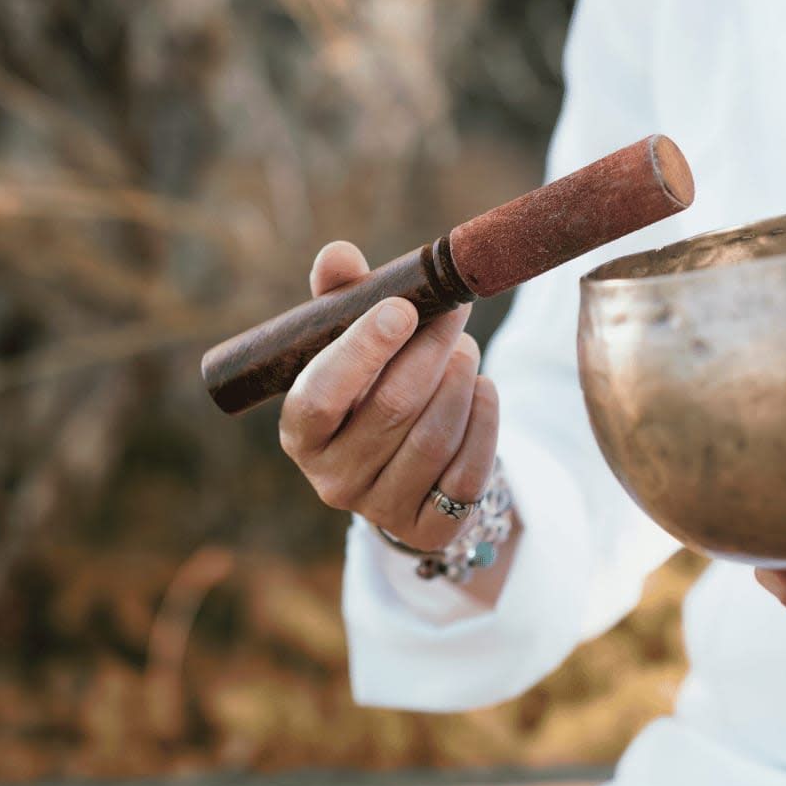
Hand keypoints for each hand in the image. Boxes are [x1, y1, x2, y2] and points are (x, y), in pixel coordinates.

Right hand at [279, 241, 498, 551]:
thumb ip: (341, 299)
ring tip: (465, 350)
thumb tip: (338, 255)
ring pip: (434, 437)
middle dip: (430, 351)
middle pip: (391, 408)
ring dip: (459, 381)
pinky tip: (483, 389)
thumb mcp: (349, 347)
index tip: (401, 308)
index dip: (361, 351)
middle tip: (455, 313)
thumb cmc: (370, 390)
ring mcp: (381, 509)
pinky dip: (484, 421)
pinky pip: (468, 472)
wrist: (404, 469)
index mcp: (301, 433)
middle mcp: (333, 479)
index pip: (320, 395)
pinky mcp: (430, 529)